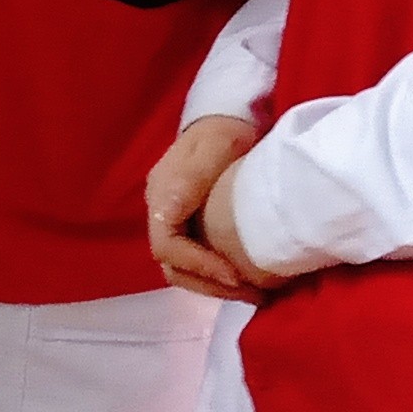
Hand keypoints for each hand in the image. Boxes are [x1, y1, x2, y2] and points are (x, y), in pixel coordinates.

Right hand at [149, 117, 266, 300]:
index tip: (236, 276)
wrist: (225, 118)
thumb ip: (193, 178)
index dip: (199, 266)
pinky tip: (243, 279)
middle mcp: (159, 210)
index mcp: (163, 193)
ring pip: (180, 269)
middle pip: (172, 265)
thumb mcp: (217, 146)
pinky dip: (214, 277)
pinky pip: (191, 261)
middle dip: (210, 285)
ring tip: (253, 293)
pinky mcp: (185, 226)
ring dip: (213, 287)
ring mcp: (170, 220)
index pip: (167, 245)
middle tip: (252, 293)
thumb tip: (170, 213)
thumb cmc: (225, 131)